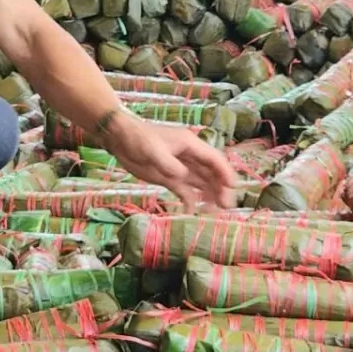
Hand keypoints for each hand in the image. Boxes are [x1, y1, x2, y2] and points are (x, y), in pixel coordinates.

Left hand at [100, 112, 236, 210]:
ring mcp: (179, 168)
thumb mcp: (153, 150)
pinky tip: (192, 212)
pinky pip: (185, 190)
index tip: (233, 187)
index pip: (213, 159)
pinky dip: (190, 200)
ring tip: (215, 211)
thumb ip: (169, 164)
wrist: (120, 139)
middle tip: (226, 205)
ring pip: (201, 182)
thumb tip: (184, 176)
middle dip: (220, 187)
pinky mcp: (169, 178)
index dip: (225, 172)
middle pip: (211, 172)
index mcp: (190, 145)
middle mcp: (189, 157)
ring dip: (209, 195)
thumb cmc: (138, 139)